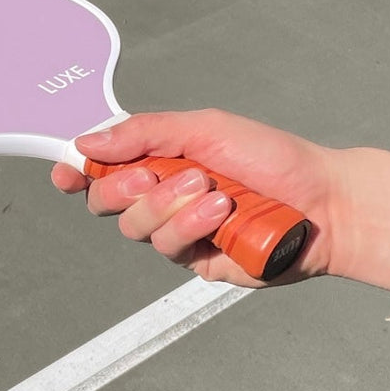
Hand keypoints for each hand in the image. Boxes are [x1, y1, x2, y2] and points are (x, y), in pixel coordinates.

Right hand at [52, 109, 340, 287]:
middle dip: (122, 189)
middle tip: (154, 177)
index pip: (102, 167)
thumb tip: (87, 141)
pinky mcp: (196, 261)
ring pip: (135, 228)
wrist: (323, 203)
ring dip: (168, 207)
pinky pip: (168, 248)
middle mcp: (162, 197)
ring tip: (210, 192)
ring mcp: (178, 231)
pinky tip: (220, 214)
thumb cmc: (273, 159)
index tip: (65, 170)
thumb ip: (144, 133)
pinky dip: (190, 227)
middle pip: (105, 202)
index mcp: (159, 159)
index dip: (77, 170)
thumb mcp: (204, 129)